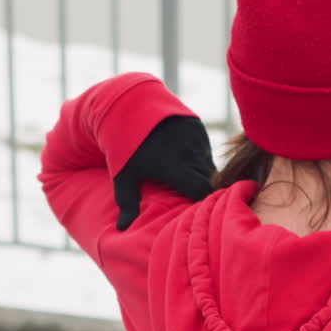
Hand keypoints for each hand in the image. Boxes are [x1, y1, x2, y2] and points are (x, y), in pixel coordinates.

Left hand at [113, 115, 215, 230]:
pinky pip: (205, 151)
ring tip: (189, 183)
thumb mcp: (123, 174)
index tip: (200, 212)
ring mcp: (196, 138)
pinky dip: (199, 160)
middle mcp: (190, 152)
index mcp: (174, 166)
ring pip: (208, 165)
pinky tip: (187, 163)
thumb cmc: (125, 145)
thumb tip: (122, 228)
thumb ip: (127, 201)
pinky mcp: (198, 128)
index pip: (201, 191)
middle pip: (208, 180)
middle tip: (197, 203)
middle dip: (205, 192)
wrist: (129, 102)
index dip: (204, 202)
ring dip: (202, 175)